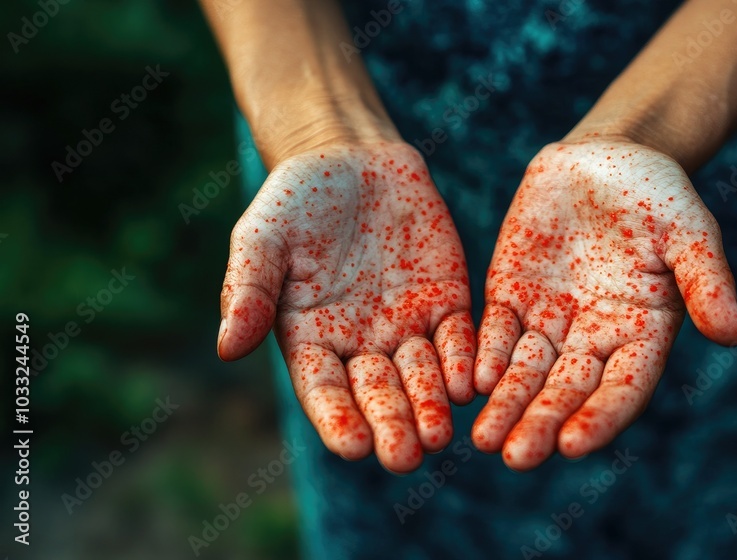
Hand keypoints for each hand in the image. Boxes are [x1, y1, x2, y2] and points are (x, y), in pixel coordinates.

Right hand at [217, 143, 474, 472]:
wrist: (348, 159)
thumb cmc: (293, 202)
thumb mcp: (260, 239)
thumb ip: (248, 290)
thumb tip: (227, 348)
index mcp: (312, 341)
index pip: (325, 391)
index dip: (338, 418)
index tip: (353, 446)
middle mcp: (362, 345)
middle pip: (379, 394)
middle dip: (392, 425)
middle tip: (405, 457)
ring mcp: (407, 326)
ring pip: (423, 376)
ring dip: (432, 405)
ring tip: (440, 434)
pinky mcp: (445, 301)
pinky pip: (458, 338)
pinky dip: (465, 361)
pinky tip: (472, 383)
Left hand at [471, 138, 736, 469]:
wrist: (606, 155)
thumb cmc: (659, 193)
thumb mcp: (690, 231)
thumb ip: (706, 281)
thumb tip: (733, 334)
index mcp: (642, 333)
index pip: (622, 386)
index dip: (600, 416)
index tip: (574, 444)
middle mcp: (593, 337)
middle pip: (566, 390)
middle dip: (541, 423)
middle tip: (515, 457)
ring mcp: (549, 318)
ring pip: (525, 370)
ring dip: (506, 404)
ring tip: (484, 439)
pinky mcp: (511, 292)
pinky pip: (496, 332)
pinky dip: (485, 357)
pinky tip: (471, 383)